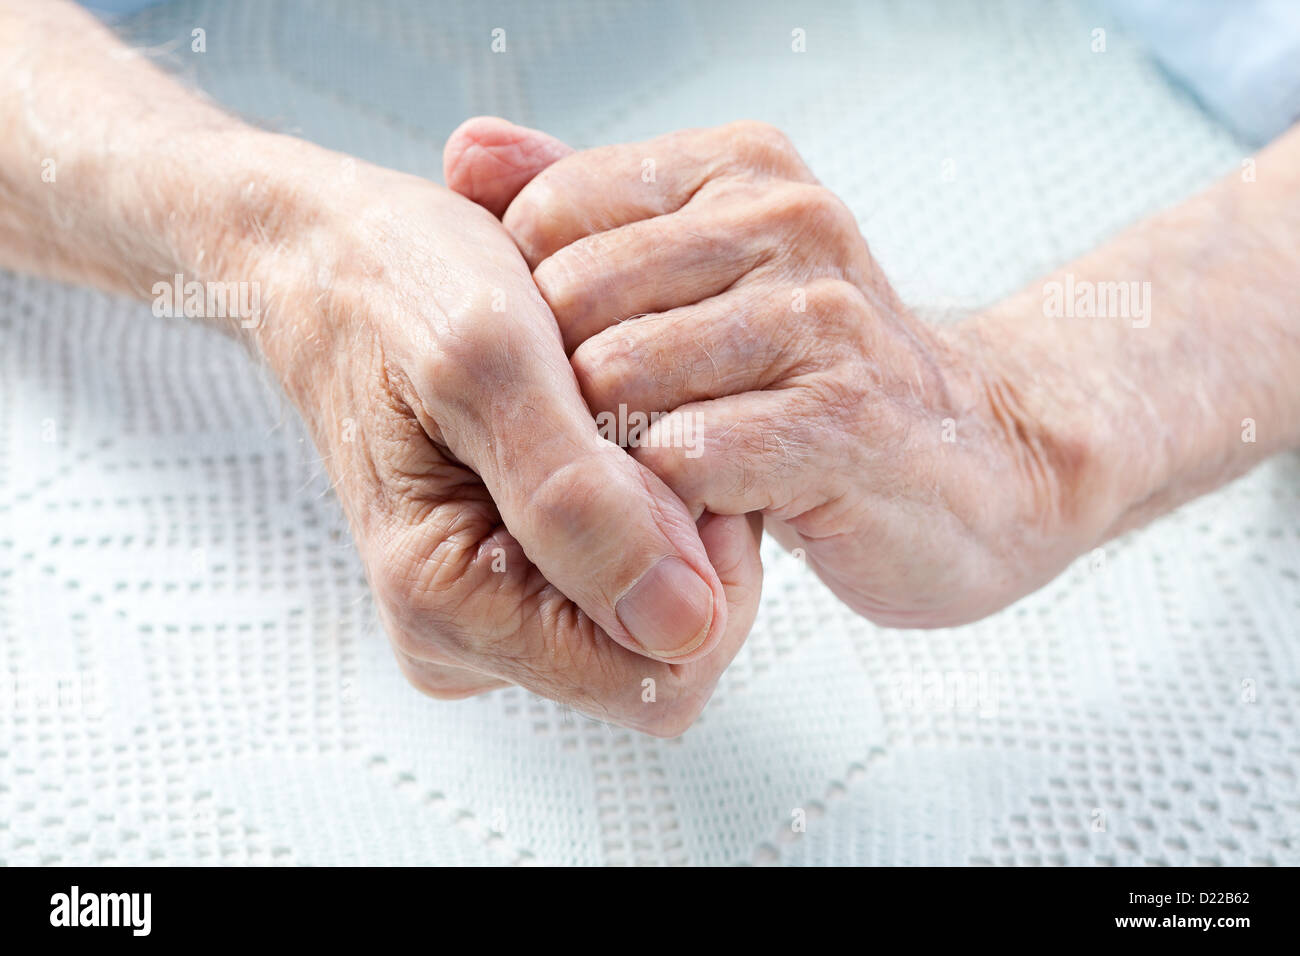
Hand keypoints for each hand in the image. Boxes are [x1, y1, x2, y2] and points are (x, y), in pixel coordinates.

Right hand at [221, 130, 761, 732]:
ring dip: (665, 506)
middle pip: (663, 647)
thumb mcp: (490, 362)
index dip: (703, 575)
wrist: (336, 255)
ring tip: (601, 412)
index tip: (675, 459)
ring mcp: (493, 605)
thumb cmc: (394, 285)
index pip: (656, 679)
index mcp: (448, 605)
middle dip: (685, 536)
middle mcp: (468, 630)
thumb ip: (579, 501)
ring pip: (656, 605)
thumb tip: (679, 627)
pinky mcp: (513, 573)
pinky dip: (645, 494)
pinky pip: (631, 567)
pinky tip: (599, 426)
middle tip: (630, 419)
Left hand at [448, 119, 1115, 626]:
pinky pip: (689, 456)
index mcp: (741, 168)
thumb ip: (587, 205)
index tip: (573, 370)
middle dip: (566, 389)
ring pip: (620, 376)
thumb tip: (465, 149)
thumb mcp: (705, 270)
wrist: (981, 460)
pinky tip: (704, 515)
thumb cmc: (817, 376)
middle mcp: (787, 221)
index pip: (549, 214)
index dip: (532, 312)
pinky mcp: (847, 420)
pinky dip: (670, 502)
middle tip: (603, 442)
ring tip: (654, 479)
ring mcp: (823, 318)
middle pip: (571, 298)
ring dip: (615, 449)